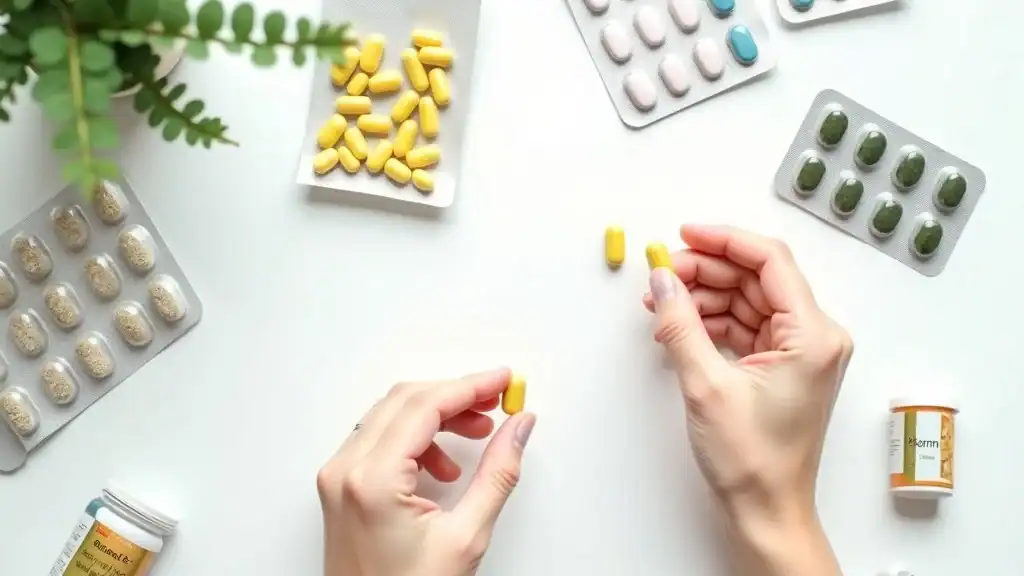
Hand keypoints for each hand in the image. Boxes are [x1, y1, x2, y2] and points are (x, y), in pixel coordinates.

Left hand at [317, 369, 535, 575]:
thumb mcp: (466, 537)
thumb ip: (498, 473)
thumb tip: (519, 428)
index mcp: (371, 480)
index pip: (425, 406)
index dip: (470, 386)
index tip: (503, 381)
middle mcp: (345, 471)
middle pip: (405, 401)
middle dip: (456, 396)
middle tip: (497, 402)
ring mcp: (337, 479)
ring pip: (391, 416)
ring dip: (438, 416)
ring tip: (478, 435)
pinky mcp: (341, 488)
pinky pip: (379, 440)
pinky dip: (417, 439)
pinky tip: (446, 465)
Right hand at [644, 225, 851, 574]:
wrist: (766, 510)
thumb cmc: (754, 462)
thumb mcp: (706, 386)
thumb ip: (680, 324)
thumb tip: (662, 279)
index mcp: (813, 336)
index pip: (770, 261)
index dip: (724, 240)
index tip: (686, 234)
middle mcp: (814, 337)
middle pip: (756, 278)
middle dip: (706, 271)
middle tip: (662, 272)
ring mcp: (799, 351)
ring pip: (748, 299)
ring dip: (704, 296)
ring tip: (662, 300)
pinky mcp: (782, 365)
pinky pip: (745, 324)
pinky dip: (711, 320)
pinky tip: (679, 322)